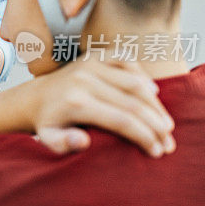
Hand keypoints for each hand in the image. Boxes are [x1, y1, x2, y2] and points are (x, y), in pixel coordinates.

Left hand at [29, 56, 175, 156]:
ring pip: (135, 82)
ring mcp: (90, 63)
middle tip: (170, 142)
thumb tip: (83, 141)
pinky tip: (153, 94)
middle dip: (156, 125)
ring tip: (167, 125)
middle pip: (133, 102)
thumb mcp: (48, 139)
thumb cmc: (48, 123)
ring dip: (156, 105)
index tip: (158, 151)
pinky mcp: (94, 54)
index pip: (121, 120)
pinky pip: (126, 60)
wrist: (34, 97)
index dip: (144, 136)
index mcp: (76, 102)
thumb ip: (62, 144)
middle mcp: (84, 79)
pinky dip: (142, 75)